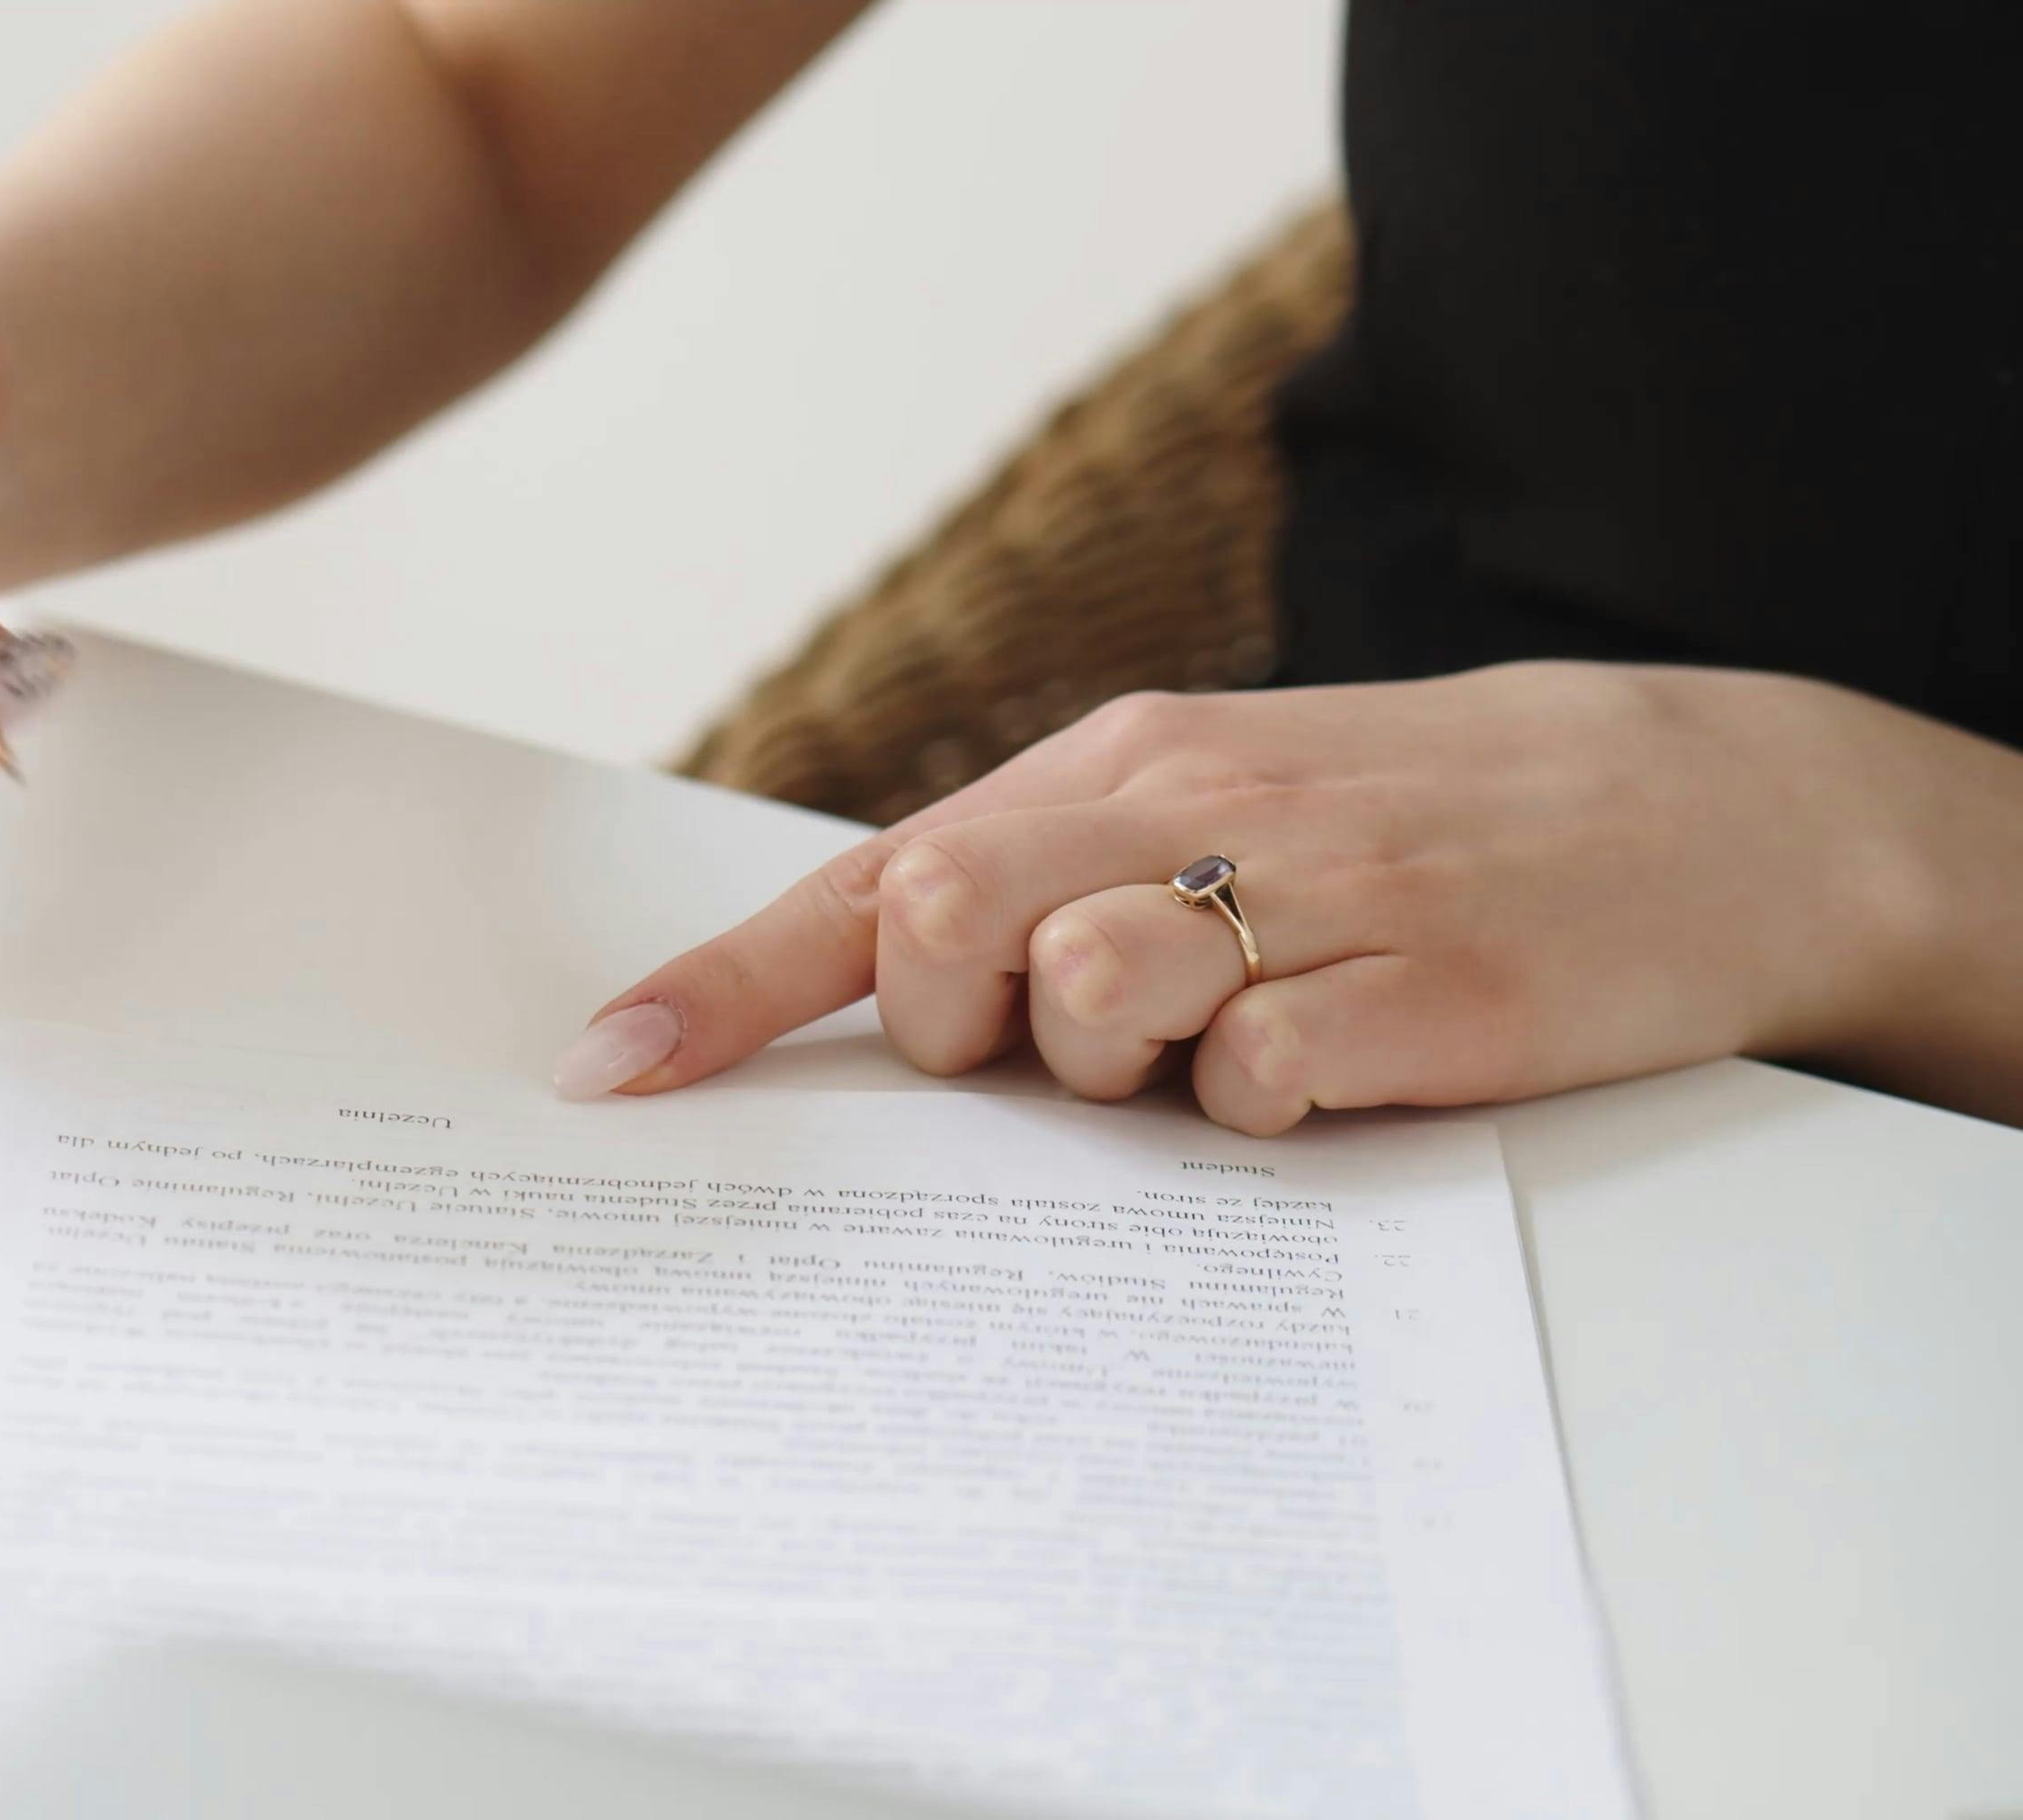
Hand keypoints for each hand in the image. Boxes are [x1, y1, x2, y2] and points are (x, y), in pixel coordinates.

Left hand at [560, 663, 1986, 1131]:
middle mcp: (1188, 813)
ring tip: (1204, 1054)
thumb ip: (1041, 881)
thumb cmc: (1397, 826)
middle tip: (1037, 1058)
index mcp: (1112, 768)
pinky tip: (1319, 1071)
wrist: (1700, 804)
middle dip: (953, 1025)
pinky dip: (1256, 1102)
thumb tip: (861, 996)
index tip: (610, 1075)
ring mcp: (1312, 898)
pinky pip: (1259, 1077)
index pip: (870, 884)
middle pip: (947, 919)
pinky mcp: (1429, 993)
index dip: (725, 990)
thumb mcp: (1204, 810)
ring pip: (1088, 992)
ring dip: (1107, 1065)